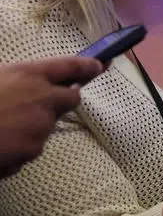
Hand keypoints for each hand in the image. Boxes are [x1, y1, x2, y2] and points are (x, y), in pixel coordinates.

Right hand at [0, 57, 102, 175]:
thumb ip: (14, 80)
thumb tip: (28, 82)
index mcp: (27, 74)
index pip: (69, 66)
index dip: (87, 66)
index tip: (99, 65)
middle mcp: (41, 98)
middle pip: (71, 99)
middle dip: (61, 101)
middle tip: (40, 105)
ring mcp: (40, 126)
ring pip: (46, 125)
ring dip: (31, 127)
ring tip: (0, 127)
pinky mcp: (33, 150)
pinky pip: (31, 147)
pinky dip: (18, 148)